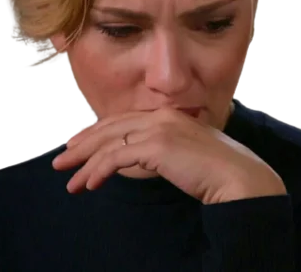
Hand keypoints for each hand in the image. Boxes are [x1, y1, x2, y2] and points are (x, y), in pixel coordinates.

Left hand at [52, 107, 285, 204]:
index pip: (123, 121)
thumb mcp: (184, 153)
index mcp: (168, 115)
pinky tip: (90, 184)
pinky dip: (100, 170)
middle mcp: (160, 116)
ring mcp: (159, 128)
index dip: (98, 133)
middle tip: (62, 160)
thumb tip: (139, 158)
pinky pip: (118, 157)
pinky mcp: (157, 145)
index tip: (79, 144)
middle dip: (83, 146)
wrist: (239, 178)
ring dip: (85, 163)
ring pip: (110, 143)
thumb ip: (162, 150)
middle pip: (111, 128)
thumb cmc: (216, 171)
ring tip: (70, 181)